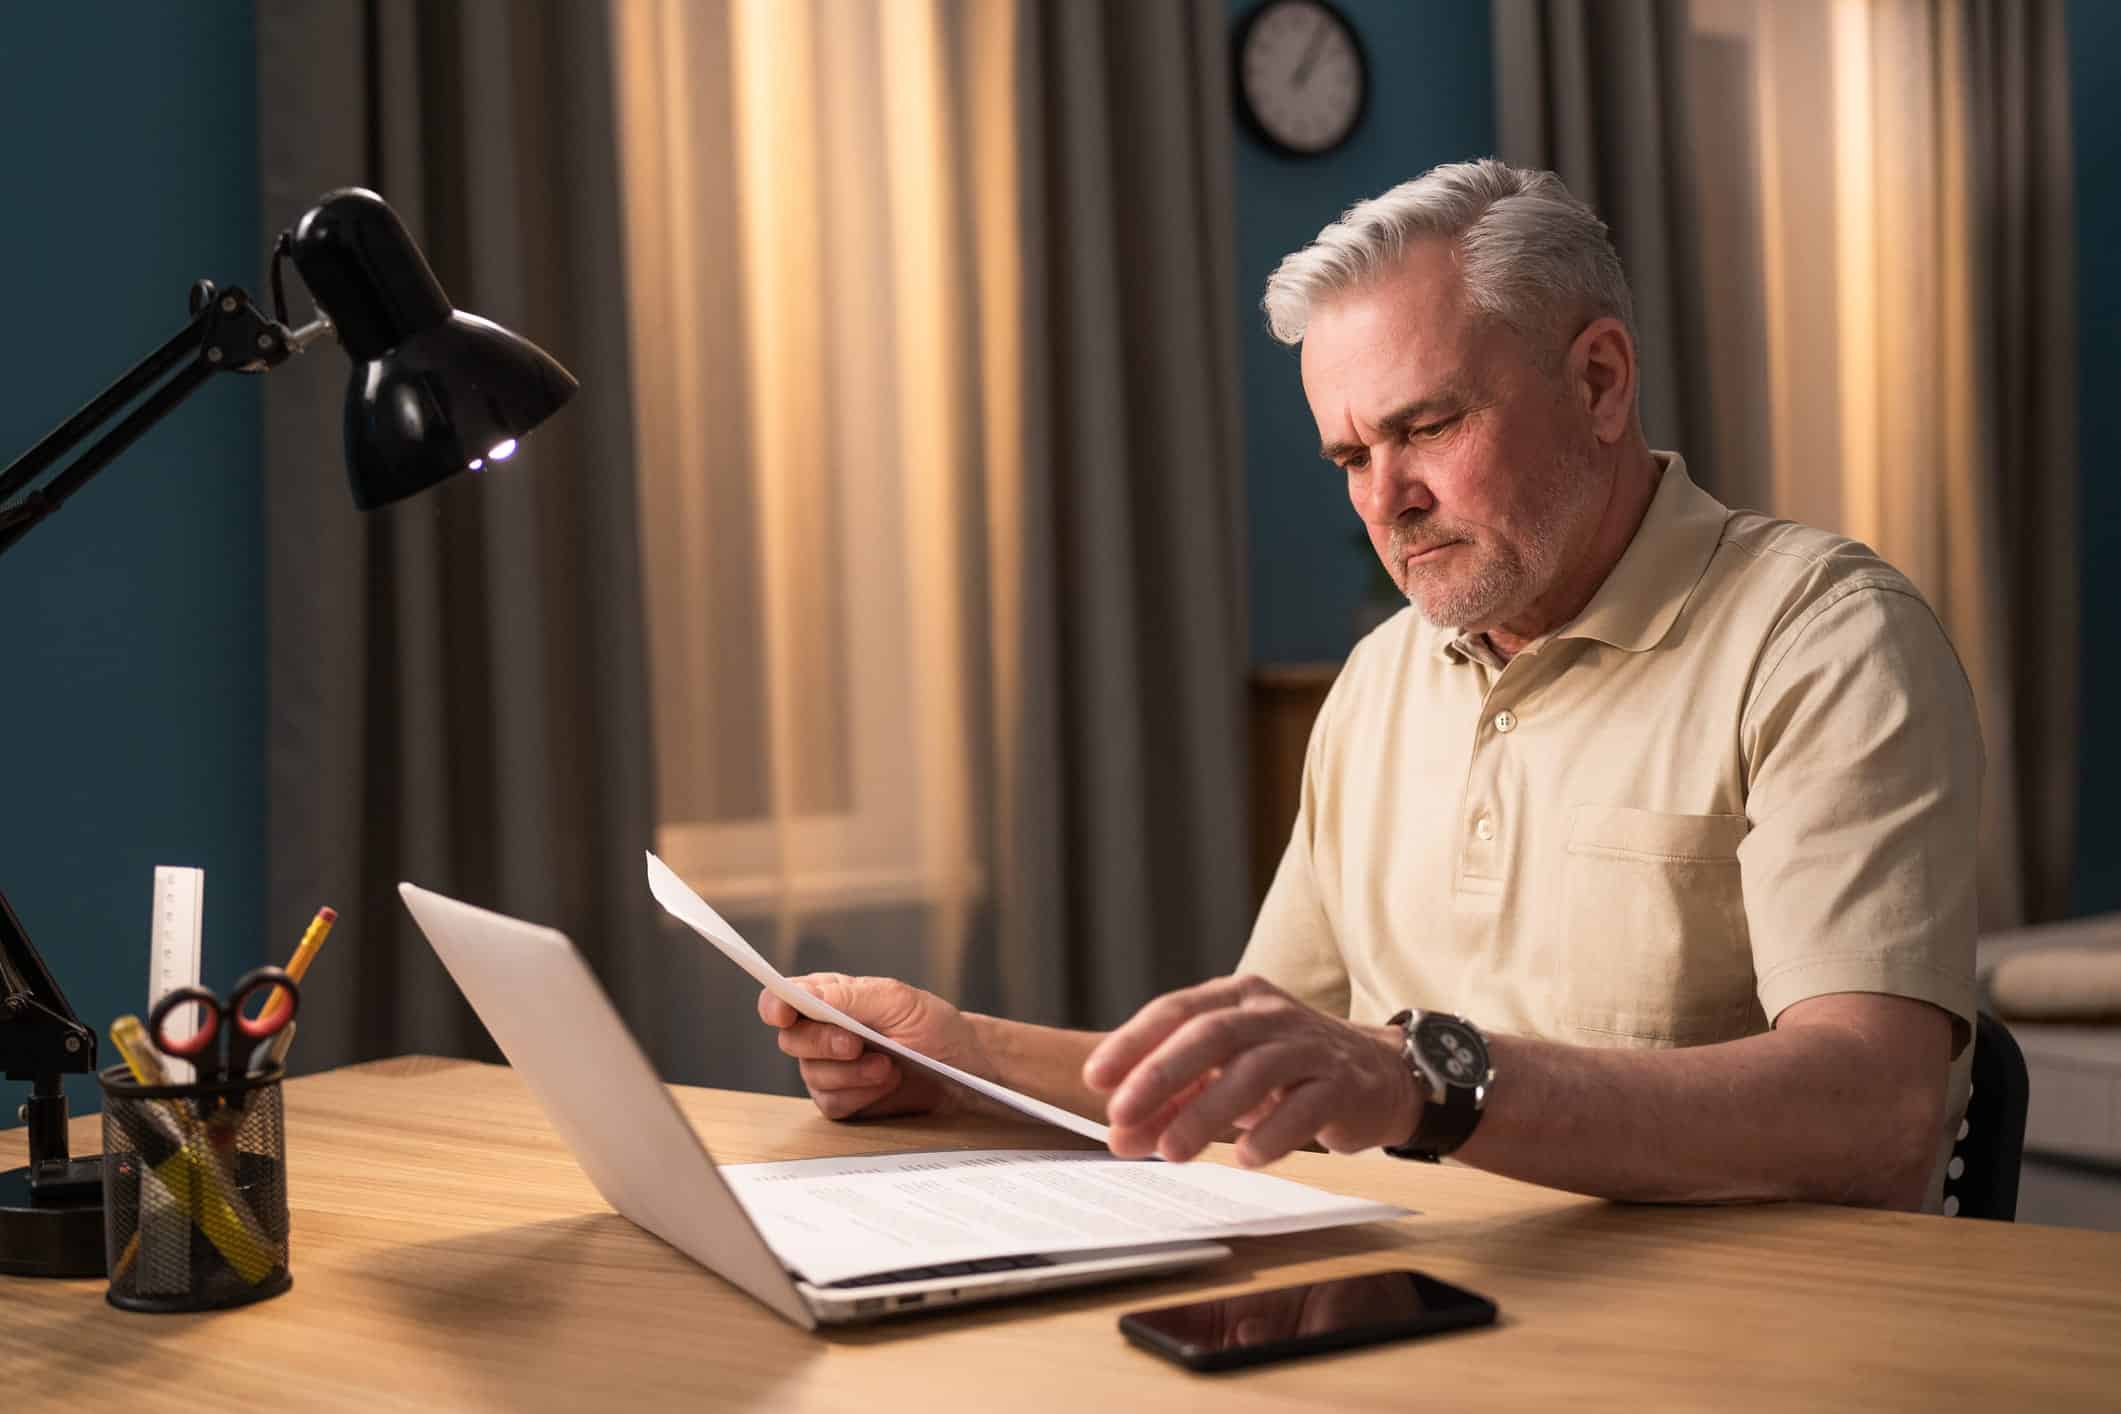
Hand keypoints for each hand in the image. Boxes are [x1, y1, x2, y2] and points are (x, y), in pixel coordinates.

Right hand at [757, 974, 995, 1120]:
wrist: (962, 1067)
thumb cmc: (934, 1026)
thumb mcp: (898, 1000)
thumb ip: (850, 996)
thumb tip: (806, 995)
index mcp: (831, 998)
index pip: (783, 998)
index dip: (775, 1005)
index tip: (783, 1014)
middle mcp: (823, 1032)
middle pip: (791, 1040)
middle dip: (824, 1043)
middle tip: (857, 1044)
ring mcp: (830, 1068)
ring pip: (812, 1075)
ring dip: (852, 1073)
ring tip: (888, 1066)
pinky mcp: (843, 1099)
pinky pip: (832, 1103)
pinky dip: (860, 1095)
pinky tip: (885, 1083)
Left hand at [1082, 975, 1418, 1166]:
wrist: (1376, 1075)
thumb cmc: (1285, 1073)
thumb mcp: (1224, 1077)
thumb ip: (1173, 1101)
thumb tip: (1121, 1136)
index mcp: (1235, 998)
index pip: (1176, 1011)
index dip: (1133, 1042)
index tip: (1096, 1079)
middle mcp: (1271, 1013)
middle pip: (1211, 1034)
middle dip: (1161, 1075)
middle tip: (1122, 1115)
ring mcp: (1310, 1046)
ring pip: (1254, 1071)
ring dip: (1207, 1113)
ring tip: (1173, 1151)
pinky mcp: (1343, 1084)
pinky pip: (1306, 1106)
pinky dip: (1273, 1133)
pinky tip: (1245, 1158)